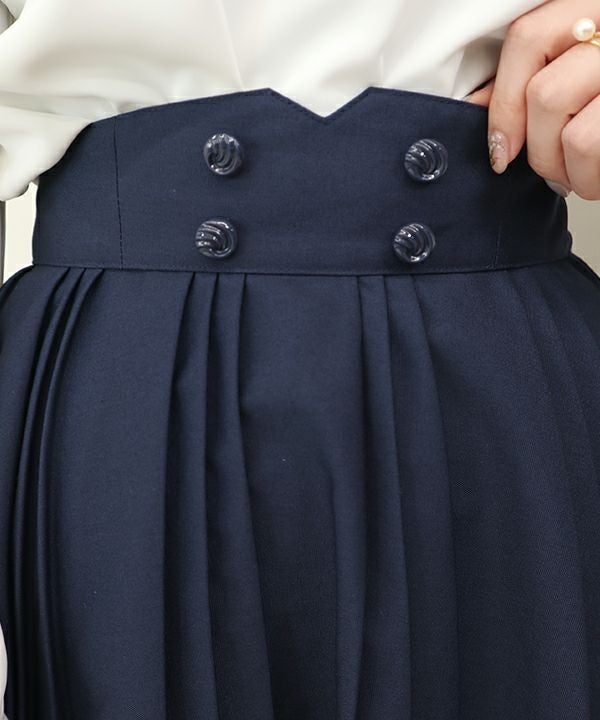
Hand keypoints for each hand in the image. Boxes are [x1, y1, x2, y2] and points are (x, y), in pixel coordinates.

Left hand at [467, 0, 599, 200]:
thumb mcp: (585, 70)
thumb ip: (540, 74)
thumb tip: (477, 105)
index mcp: (597, 5)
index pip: (528, 37)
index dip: (502, 100)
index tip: (500, 146)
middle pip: (544, 93)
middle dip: (536, 149)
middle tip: (551, 169)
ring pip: (571, 129)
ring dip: (565, 170)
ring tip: (580, 177)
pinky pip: (590, 145)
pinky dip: (590, 180)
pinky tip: (598, 180)